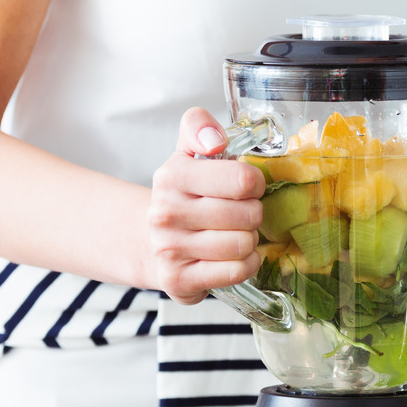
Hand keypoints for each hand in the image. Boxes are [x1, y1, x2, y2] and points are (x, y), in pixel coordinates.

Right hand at [146, 108, 265, 303]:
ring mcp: (170, 249)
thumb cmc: (183, 196)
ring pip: (243, 244)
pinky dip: (246, 264)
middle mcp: (166, 213)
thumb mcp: (187, 153)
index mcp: (172, 176)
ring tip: (235, 234)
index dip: (256, 183)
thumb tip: (215, 139)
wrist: (150, 241)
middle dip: (254, 214)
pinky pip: (236, 271)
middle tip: (242, 214)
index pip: (242, 179)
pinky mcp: (179, 280)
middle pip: (248, 214)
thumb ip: (198, 127)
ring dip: (249, 240)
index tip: (248, 187)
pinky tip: (233, 256)